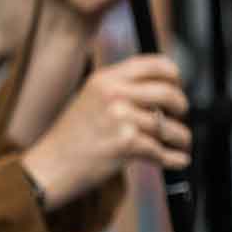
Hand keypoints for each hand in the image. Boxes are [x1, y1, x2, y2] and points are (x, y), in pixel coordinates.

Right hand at [19, 54, 190, 206]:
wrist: (49, 166)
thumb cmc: (71, 138)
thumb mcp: (90, 100)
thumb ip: (121, 90)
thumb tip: (164, 91)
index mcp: (105, 79)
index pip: (154, 64)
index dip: (174, 75)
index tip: (177, 85)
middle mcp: (113, 94)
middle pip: (169, 93)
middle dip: (181, 108)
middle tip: (179, 116)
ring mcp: (120, 118)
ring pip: (169, 126)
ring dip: (180, 138)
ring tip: (180, 144)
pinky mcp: (126, 144)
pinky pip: (163, 151)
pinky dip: (174, 159)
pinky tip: (176, 160)